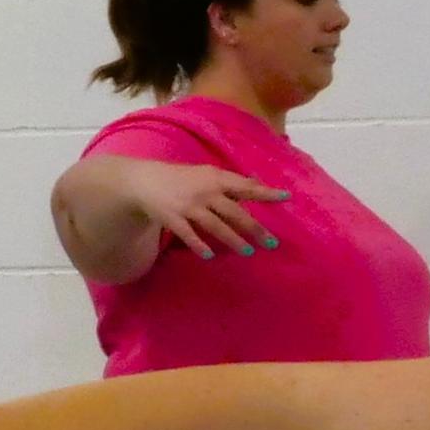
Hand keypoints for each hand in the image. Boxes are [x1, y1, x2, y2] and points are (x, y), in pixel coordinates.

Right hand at [132, 160, 288, 261]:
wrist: (144, 181)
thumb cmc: (180, 178)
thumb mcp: (206, 174)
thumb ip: (229, 182)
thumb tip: (257, 185)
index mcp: (215, 179)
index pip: (245, 187)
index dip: (265, 192)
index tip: (286, 197)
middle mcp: (205, 193)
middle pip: (235, 213)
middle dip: (254, 229)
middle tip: (271, 243)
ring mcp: (189, 207)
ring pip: (216, 226)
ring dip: (233, 240)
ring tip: (248, 252)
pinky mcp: (173, 219)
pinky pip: (189, 235)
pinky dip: (199, 246)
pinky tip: (210, 256)